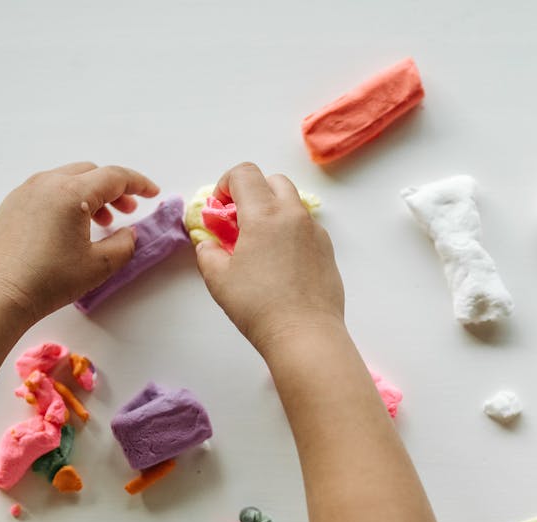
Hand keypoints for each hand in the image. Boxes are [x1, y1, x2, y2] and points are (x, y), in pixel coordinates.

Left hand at [0, 162, 158, 321]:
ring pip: (67, 179)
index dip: (138, 183)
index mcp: (71, 192)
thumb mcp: (100, 265)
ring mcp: (24, 192)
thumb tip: (129, 232)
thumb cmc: (50, 280)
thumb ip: (124, 243)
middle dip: (114, 188)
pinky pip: (46, 191)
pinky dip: (66, 199)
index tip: (153, 193)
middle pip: (90, 172)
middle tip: (128, 209)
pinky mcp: (10, 205)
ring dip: (90, 194)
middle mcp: (46, 183)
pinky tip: (70, 226)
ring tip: (101, 221)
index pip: (114, 177)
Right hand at [195, 162, 344, 353]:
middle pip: (272, 181)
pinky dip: (290, 231)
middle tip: (238, 223)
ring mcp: (315, 232)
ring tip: (259, 244)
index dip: (225, 184)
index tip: (219, 209)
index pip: (245, 173)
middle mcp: (294, 215)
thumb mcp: (218, 279)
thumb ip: (208, 252)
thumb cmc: (258, 306)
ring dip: (272, 211)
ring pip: (292, 203)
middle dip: (252, 193)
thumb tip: (209, 244)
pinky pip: (306, 227)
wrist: (305, 333)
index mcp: (265, 214)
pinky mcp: (327, 250)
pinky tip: (280, 262)